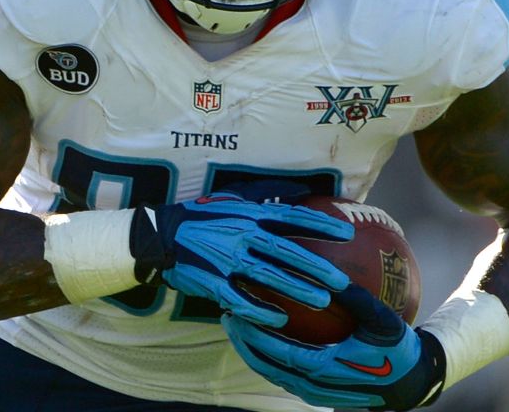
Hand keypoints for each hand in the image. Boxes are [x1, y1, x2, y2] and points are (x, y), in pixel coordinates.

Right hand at [130, 184, 353, 327]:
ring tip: (321, 300)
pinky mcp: (212, 282)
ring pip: (267, 276)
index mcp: (248, 214)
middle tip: (341, 280)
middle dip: (315, 266)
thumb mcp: (233, 198)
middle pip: (285, 251)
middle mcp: (241, 235)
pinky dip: (260, 310)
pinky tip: (280, 319)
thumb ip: (264, 196)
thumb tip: (298, 189)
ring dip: (296, 289)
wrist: (162, 235)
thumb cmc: (203, 216)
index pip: (291, 217)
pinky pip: (240, 299)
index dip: (320, 225)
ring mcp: (226, 260)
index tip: (346, 233)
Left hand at [223, 285, 446, 409]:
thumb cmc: (397, 348)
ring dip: (251, 351)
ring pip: (272, 374)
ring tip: (236, 326)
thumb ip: (355, 297)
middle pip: (267, 366)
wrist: (408, 383)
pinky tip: (261, 335)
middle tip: (226, 316)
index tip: (237, 313)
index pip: (279, 353)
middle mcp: (314, 385)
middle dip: (243, 342)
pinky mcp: (316, 391)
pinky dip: (268, 357)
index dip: (256, 335)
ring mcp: (313, 391)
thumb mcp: (381, 320)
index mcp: (326, 368)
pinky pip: (284, 375)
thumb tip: (332, 271)